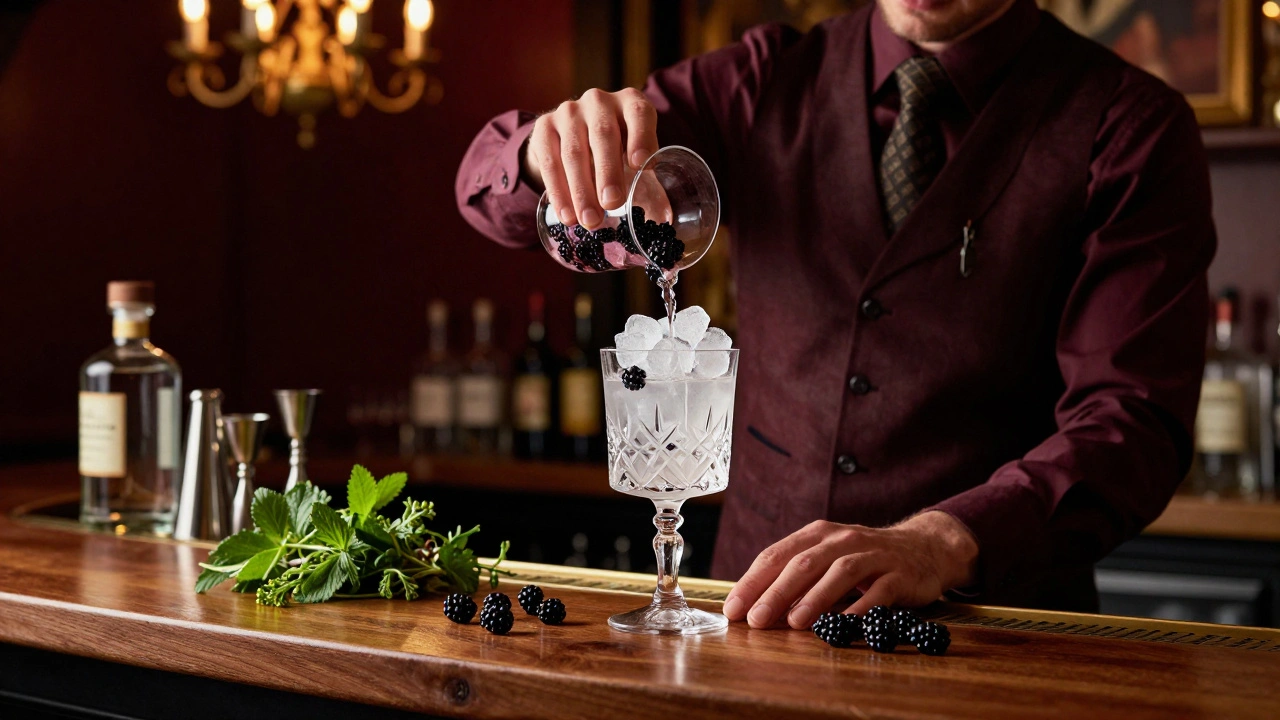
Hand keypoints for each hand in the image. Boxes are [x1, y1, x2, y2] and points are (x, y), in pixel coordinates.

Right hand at [522, 88, 657, 229]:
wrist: (569, 137)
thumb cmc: (615, 151)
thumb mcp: (634, 154)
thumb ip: (647, 178)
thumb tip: (661, 217)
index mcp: (630, 102)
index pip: (639, 113)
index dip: (641, 137)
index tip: (640, 165)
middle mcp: (598, 101)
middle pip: (603, 134)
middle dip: (608, 172)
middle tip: (613, 203)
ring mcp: (568, 112)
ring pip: (573, 152)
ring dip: (581, 190)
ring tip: (590, 220)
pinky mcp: (544, 127)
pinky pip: (549, 162)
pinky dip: (558, 192)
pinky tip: (566, 215)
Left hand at [722, 511, 979, 629]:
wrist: (925, 547)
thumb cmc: (864, 559)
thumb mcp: (827, 557)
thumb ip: (795, 576)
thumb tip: (754, 606)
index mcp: (817, 534)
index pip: (777, 554)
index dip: (753, 581)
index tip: (734, 609)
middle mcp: (842, 539)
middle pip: (804, 562)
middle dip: (776, 592)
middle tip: (756, 620)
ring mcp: (873, 555)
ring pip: (840, 572)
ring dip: (815, 597)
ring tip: (795, 622)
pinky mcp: (899, 573)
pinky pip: (879, 591)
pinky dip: (861, 608)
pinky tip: (845, 625)